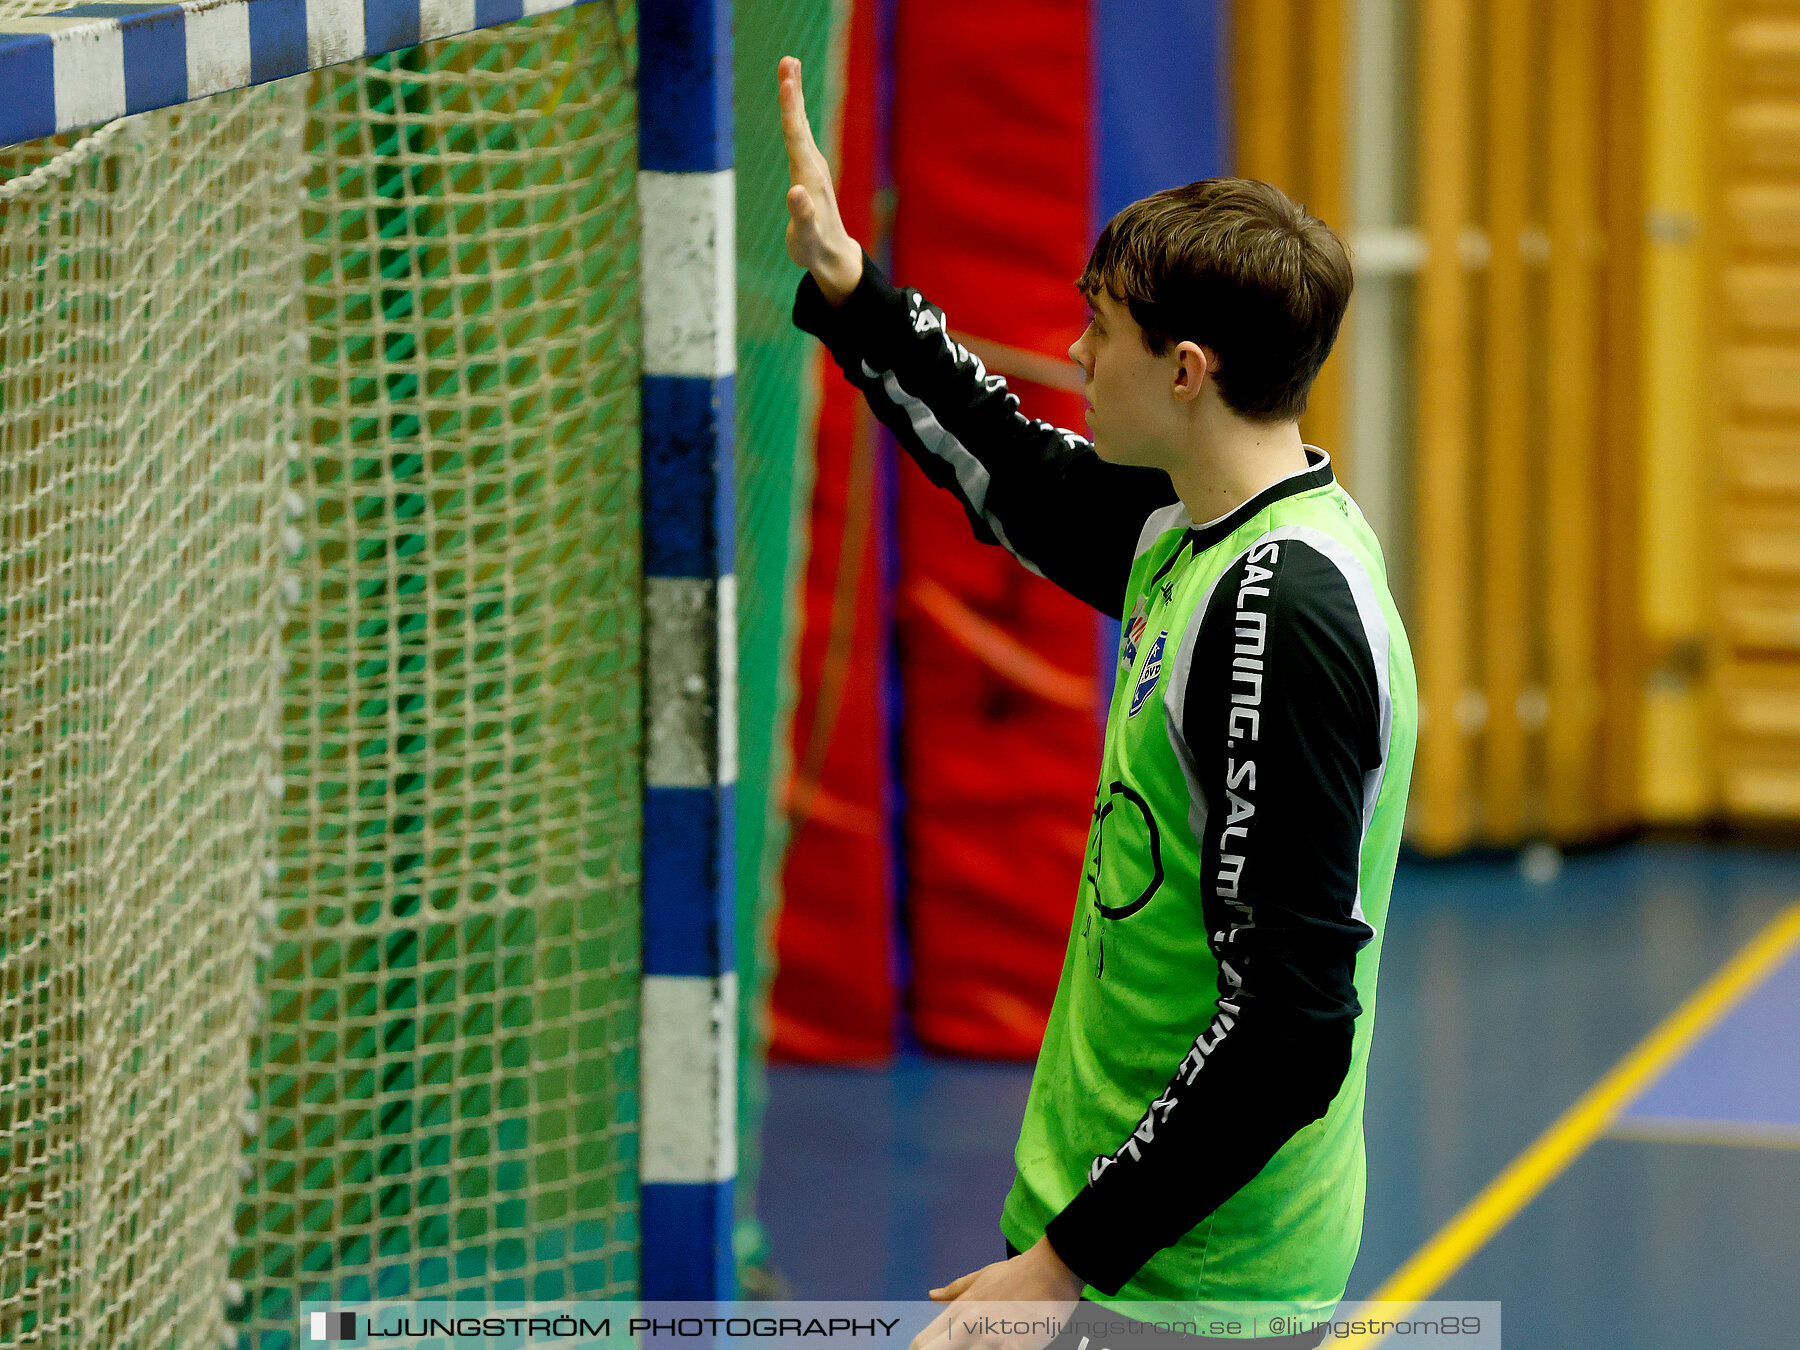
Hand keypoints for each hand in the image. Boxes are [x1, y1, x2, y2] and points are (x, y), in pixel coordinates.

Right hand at [778, 54, 862, 305]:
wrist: (832, 255)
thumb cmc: (814, 249)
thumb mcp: (806, 238)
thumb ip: (802, 216)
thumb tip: (796, 193)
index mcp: (808, 177)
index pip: (796, 137)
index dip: (790, 109)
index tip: (786, 83)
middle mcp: (812, 166)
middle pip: (799, 122)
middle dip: (793, 91)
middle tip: (787, 60)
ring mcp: (811, 166)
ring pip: (800, 124)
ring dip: (794, 96)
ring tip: (788, 70)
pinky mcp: (808, 169)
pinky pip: (798, 134)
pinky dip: (793, 113)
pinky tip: (791, 102)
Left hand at [907, 1236, 1083, 1349]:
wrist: (1052, 1269)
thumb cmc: (1018, 1273)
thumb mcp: (982, 1277)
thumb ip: (955, 1290)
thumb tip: (931, 1295)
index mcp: (960, 1310)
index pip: (922, 1343)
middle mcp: (970, 1326)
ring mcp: (991, 1339)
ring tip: (983, 1347)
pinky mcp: (1014, 1348)